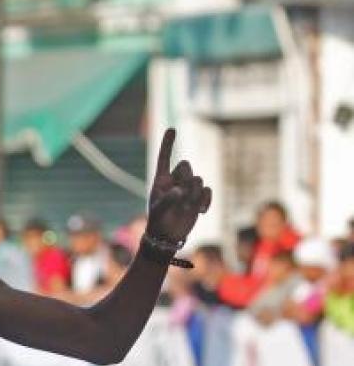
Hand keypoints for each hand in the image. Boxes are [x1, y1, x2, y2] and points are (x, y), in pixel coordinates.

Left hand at [147, 129, 211, 246]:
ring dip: (194, 194)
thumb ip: (167, 199)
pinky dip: (206, 200)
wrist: (168, 236)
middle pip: (186, 166)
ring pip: (198, 180)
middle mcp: (175, 181)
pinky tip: (201, 211)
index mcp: (161, 180)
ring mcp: (188, 189)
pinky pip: (207, 191)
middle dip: (186, 178)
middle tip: (181, 196)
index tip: (172, 129)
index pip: (164, 158)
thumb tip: (180, 191)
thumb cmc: (158, 221)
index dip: (168, 144)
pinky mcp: (198, 198)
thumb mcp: (159, 211)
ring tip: (187, 208)